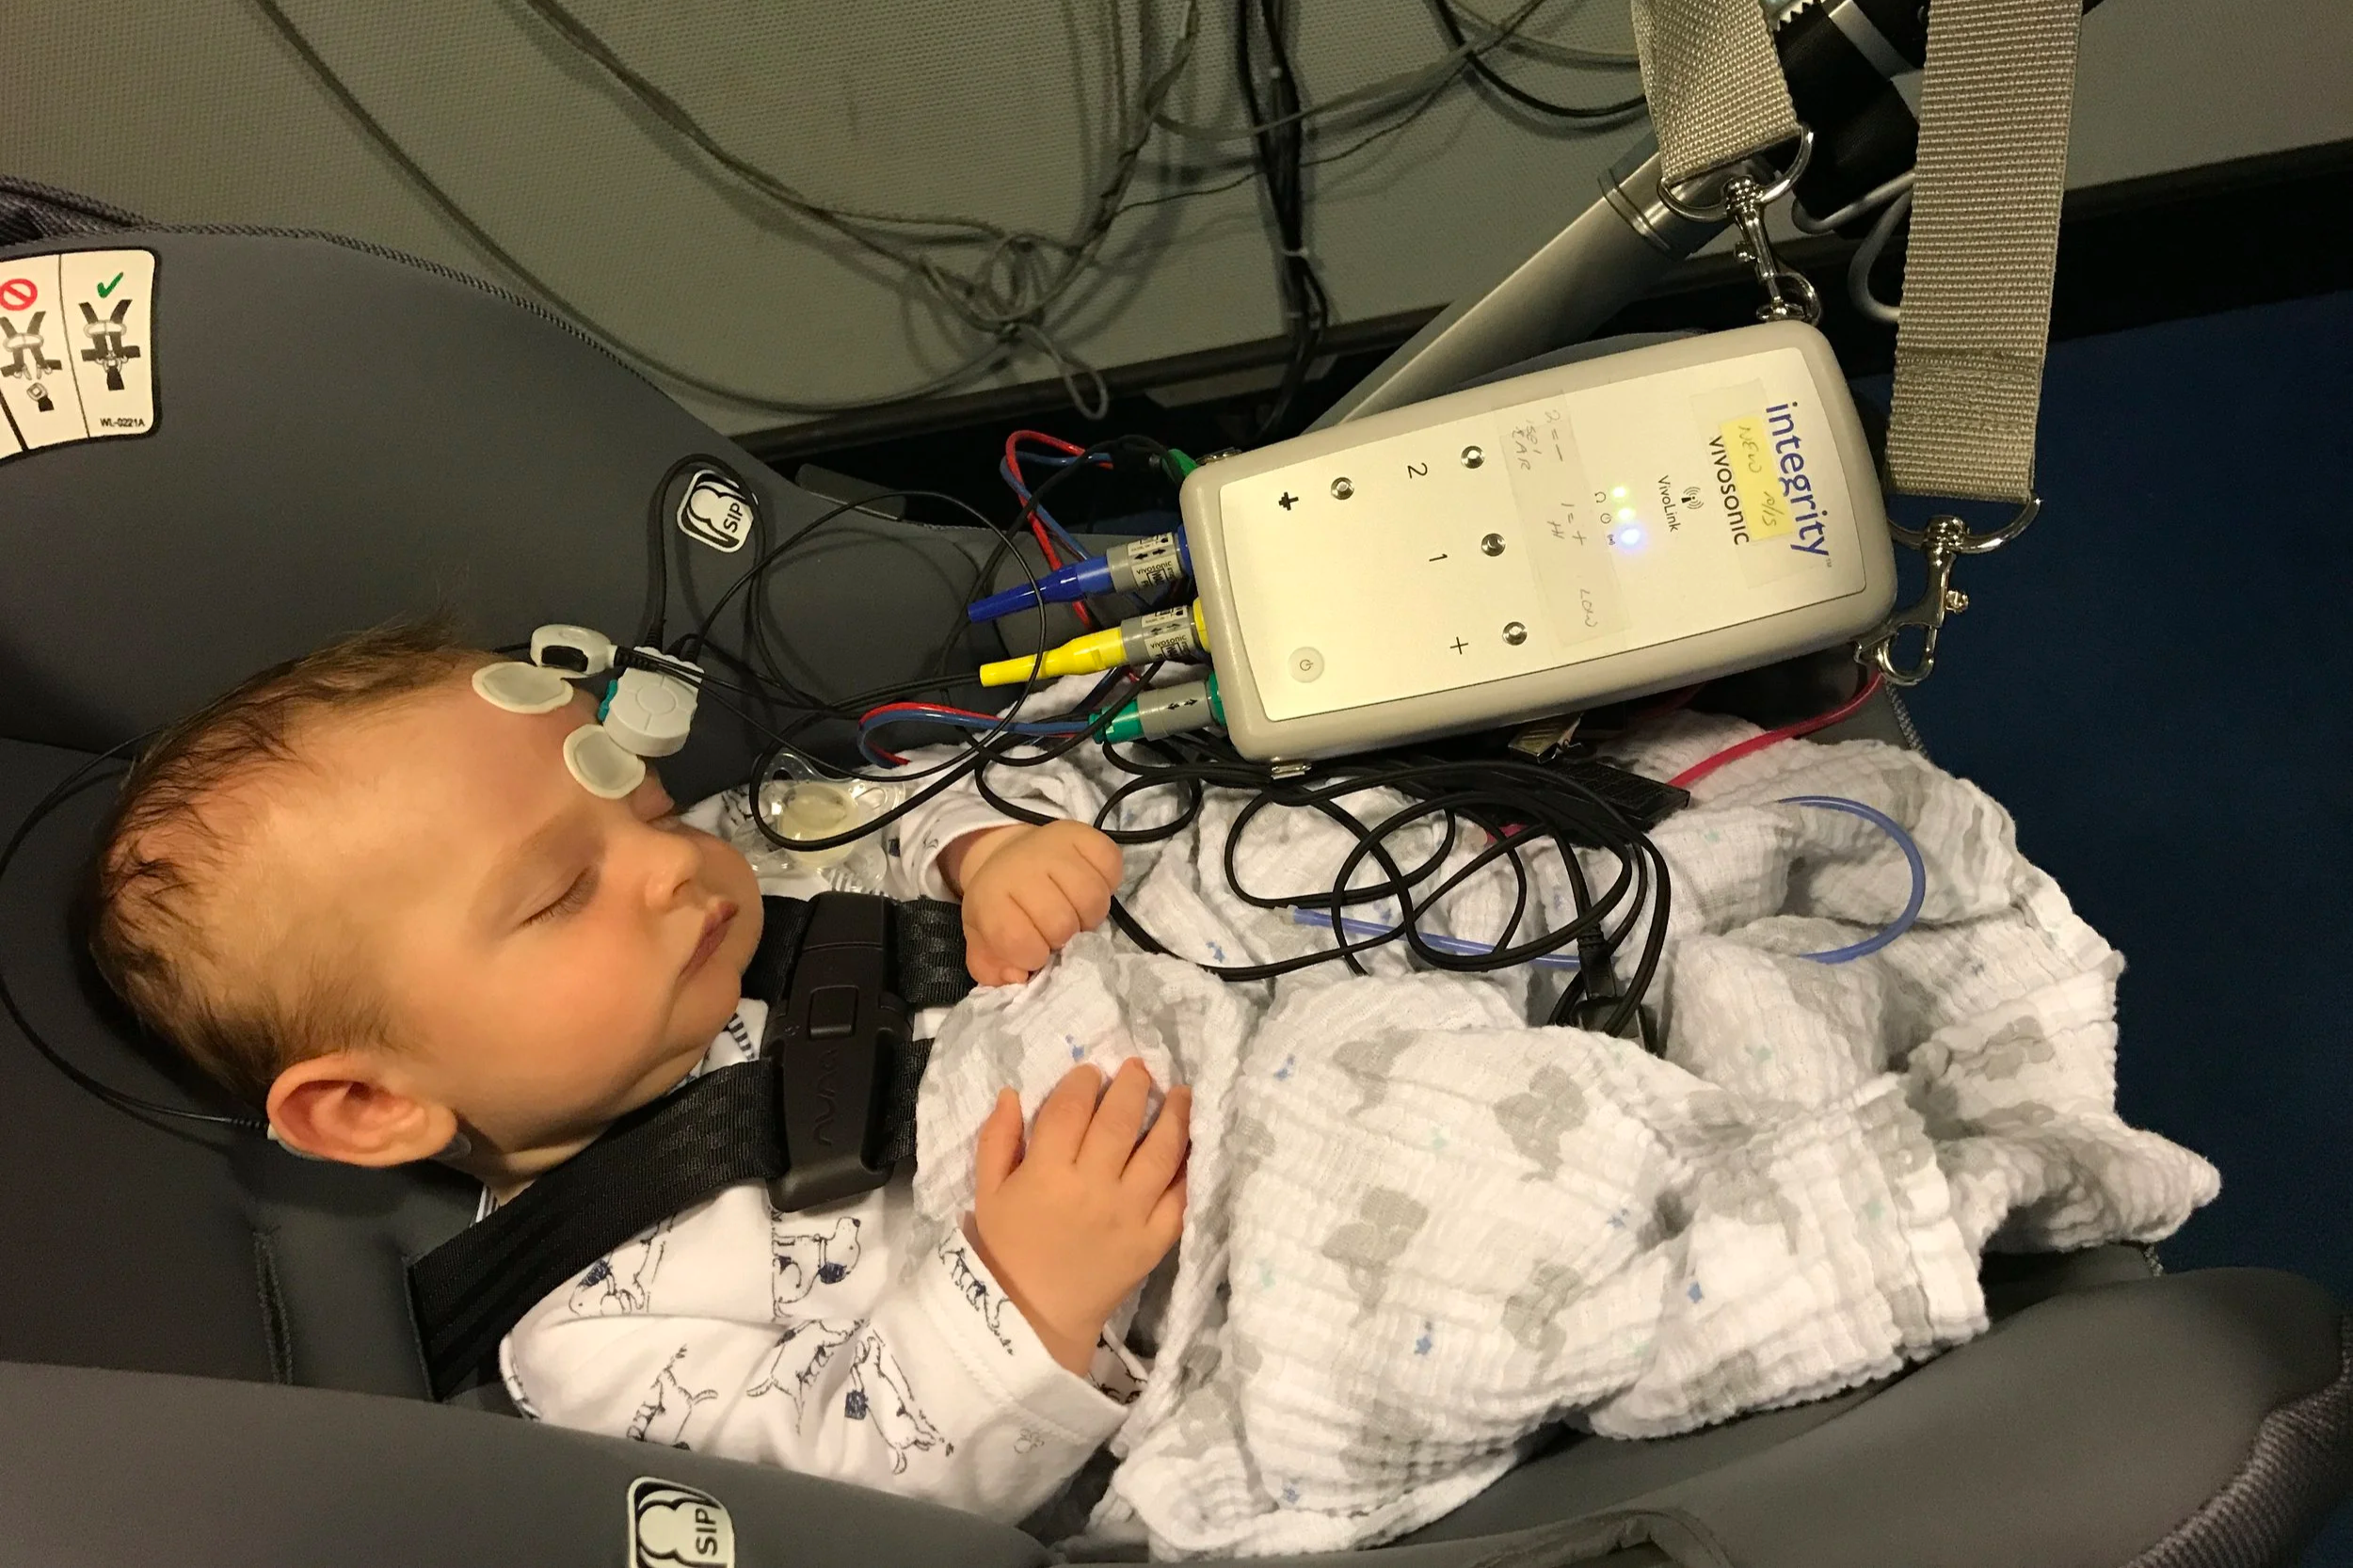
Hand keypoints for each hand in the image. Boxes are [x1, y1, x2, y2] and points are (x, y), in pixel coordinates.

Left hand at [945, 820, 1121, 986]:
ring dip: (1089, 916)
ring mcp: (1055, 847)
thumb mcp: (984, 940)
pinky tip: (1090, 885)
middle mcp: (1022, 867)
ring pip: (1093, 898)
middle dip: (1063, 938)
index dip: (1032, 955)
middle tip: (1056, 931)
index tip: (1032, 949)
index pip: (1019, 940)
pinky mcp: (1085, 834)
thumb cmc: (1002, 907)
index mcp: (991, 896)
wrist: (1010, 857)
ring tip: (1075, 912)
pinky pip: (1111, 866)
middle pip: (1061, 923)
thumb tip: (1018, 976)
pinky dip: (1108, 883)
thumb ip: (992, 968)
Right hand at [968, 1060, 1189, 1373]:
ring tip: (1180, 1093)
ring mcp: (1129, 1214)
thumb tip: (1014, 1093)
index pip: (1071, 1109)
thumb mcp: (987, 1193)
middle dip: (1132, 1085)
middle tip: (1140, 1069)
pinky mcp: (1154, 1240)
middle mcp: (1092, 1187)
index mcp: (1046, 1173)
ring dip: (1174, 1115)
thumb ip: (997, 1140)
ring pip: (1160, 1152)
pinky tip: (1192, 1145)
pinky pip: (1180, 1197)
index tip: (1092, 1071)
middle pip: (1120, 1121)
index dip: (1083, 1082)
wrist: (1032, 1319)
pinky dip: (1189, 1168)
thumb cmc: (1007, 1250)